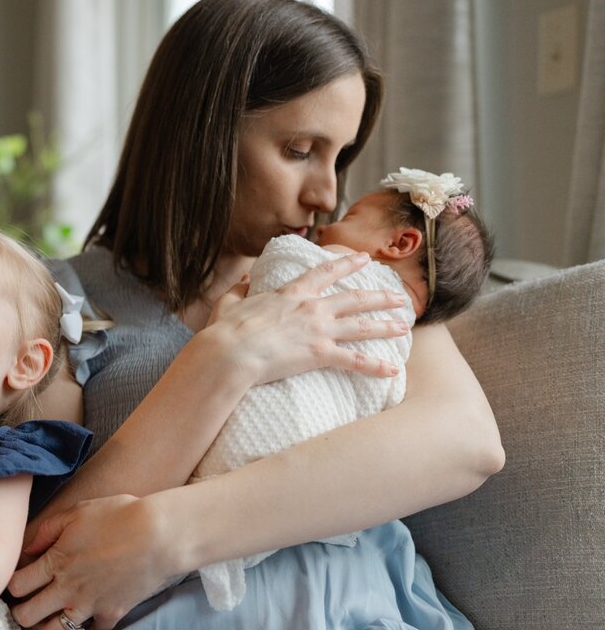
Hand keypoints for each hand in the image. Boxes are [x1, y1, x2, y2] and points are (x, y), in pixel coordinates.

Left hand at [9, 495, 174, 629]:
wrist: (158, 536)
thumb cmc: (118, 516)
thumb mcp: (78, 512)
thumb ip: (48, 530)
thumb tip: (28, 549)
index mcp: (55, 562)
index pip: (17, 586)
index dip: (11, 586)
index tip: (15, 583)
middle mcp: (67, 589)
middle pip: (27, 616)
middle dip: (20, 613)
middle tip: (24, 606)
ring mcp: (89, 605)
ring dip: (47, 627)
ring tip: (49, 618)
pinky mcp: (112, 614)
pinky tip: (85, 621)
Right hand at [207, 252, 410, 385]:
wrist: (231, 352)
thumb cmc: (226, 330)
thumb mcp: (230, 303)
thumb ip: (240, 290)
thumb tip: (245, 279)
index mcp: (291, 293)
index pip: (325, 273)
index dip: (347, 264)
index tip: (363, 258)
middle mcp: (312, 308)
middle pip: (354, 298)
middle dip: (379, 296)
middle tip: (399, 296)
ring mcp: (319, 330)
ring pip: (362, 326)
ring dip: (385, 326)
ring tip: (403, 326)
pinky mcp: (321, 353)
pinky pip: (355, 361)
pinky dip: (375, 367)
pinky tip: (392, 370)